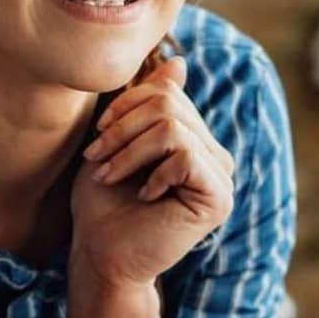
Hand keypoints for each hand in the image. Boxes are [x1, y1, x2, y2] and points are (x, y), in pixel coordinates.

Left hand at [70, 56, 235, 287]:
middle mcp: (214, 156)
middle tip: (97, 158)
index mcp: (194, 140)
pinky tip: (144, 196)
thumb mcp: (118, 142)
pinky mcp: (218, 198)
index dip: (126, 105)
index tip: (98, 136)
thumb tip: (179, 62)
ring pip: (173, 127)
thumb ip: (146, 105)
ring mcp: (221, 177)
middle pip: (169, 103)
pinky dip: (153, 172)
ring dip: (128, 151)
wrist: (101, 255)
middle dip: (122, 127)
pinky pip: (185, 155)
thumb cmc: (103, 204)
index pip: (166, 93)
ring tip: (109, 175)